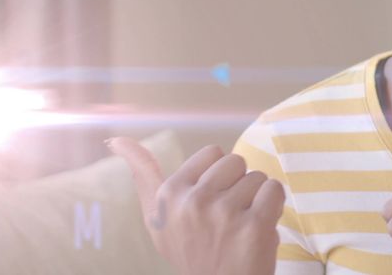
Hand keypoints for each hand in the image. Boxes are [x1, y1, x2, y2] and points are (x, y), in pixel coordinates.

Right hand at [108, 137, 284, 274]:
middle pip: (236, 162)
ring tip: (241, 226)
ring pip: (258, 177)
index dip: (218, 177)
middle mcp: (193, 202)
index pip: (213, 152)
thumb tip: (116, 140)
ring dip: (256, 199)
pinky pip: (275, 190)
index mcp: (169, 194)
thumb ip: (143, 176)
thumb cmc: (191, 251)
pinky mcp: (254, 226)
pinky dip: (274, 206)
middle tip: (228, 217)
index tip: (209, 203)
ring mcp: (224, 214)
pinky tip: (259, 228)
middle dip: (238, 185)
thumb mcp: (157, 218)